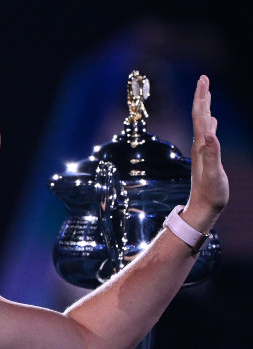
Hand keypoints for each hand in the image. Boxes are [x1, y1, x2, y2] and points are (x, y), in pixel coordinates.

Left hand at [182, 76, 228, 231]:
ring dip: (205, 107)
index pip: (201, 116)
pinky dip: (210, 123)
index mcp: (201, 145)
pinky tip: (211, 122)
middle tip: (203, 78)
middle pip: (199, 115)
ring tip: (206, 94)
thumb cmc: (210, 194)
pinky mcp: (206, 156)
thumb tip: (209, 134)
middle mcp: (199, 144)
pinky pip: (208, 134)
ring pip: (203, 123)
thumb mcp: (214, 174)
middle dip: (202, 96)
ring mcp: (202, 150)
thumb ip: (211, 154)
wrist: (203, 208)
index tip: (203, 80)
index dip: (202, 97)